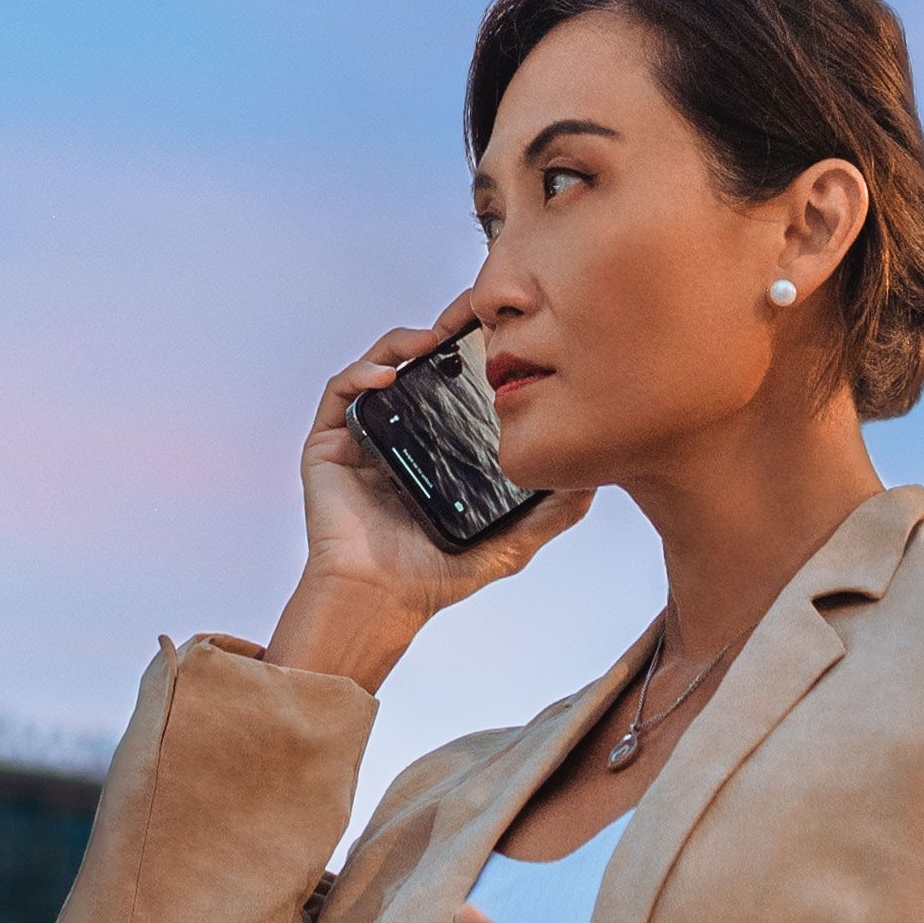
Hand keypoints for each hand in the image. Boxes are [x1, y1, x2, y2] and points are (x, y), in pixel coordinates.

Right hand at [272, 320, 584, 689]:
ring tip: (427, 342)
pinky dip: (361, 375)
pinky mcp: (329, 445)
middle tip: (465, 322)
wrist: (381, 600)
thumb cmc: (435, 577)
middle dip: (439, 338)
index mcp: (437, 451)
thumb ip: (552, 514)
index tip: (497, 337)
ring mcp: (362, 438)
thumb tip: (594, 481)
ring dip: (400, 345)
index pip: (453, 390)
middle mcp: (399, 437)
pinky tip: (387, 375)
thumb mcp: (511, 542)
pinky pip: (340, 394)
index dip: (471, 358)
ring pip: (378, 369)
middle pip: (416, 369)